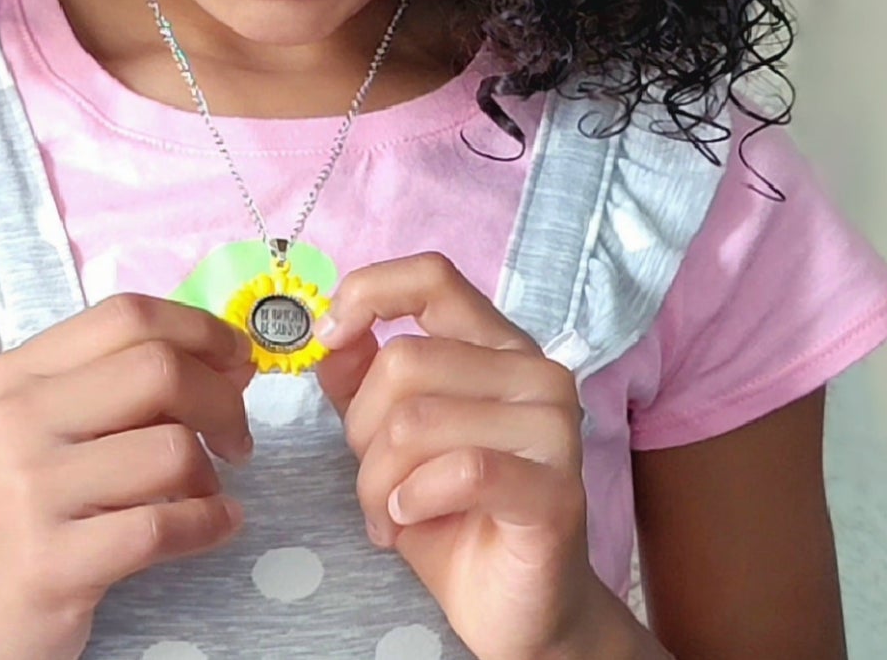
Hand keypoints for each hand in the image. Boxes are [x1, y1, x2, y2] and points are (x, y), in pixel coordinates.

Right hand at [0, 293, 256, 659]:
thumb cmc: (26, 507)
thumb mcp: (54, 426)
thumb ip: (128, 384)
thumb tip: (232, 359)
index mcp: (22, 372)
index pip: (127, 315)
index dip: (200, 329)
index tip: (237, 359)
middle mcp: (19, 418)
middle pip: (158, 370)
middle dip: (221, 399)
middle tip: (235, 438)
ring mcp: (31, 490)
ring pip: (169, 450)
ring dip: (210, 474)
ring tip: (205, 492)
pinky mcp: (52, 562)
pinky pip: (161, 527)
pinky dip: (209, 523)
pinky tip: (216, 524)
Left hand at [315, 252, 608, 659]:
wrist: (517, 610)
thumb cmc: (451, 513)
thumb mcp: (389, 437)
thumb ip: (362, 378)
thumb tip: (332, 335)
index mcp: (496, 345)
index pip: (433, 276)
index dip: (370, 292)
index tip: (330, 335)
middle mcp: (533, 372)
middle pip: (404, 359)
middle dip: (361, 429)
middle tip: (371, 480)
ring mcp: (553, 428)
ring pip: (418, 420)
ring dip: (379, 478)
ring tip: (389, 512)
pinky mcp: (556, 490)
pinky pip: (460, 470)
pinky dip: (415, 498)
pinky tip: (411, 518)